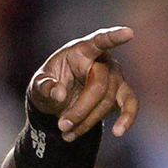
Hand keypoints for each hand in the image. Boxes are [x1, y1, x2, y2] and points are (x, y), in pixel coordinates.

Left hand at [28, 26, 137, 141]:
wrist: (57, 102)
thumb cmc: (48, 85)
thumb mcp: (37, 85)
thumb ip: (45, 87)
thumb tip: (60, 94)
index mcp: (81, 50)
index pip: (99, 41)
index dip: (113, 37)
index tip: (129, 33)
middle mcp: (103, 60)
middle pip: (98, 86)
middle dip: (80, 110)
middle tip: (61, 125)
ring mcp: (115, 76)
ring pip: (109, 100)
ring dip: (88, 121)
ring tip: (67, 134)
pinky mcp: (121, 93)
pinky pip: (130, 104)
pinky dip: (126, 118)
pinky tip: (118, 131)